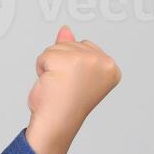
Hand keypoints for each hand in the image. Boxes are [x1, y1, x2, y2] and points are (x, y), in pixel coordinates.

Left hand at [23, 25, 119, 153]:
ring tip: (58, 86)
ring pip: (57, 47)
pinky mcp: (69, 61)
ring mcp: (88, 60)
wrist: (56, 124)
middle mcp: (104, 62)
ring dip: (50, 67)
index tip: (77, 85)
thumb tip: (65, 29)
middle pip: (71, 44)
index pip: (84, 46)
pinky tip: (50, 84)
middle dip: (61, 64)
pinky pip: (45, 55)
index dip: (72, 66)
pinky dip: (41, 69)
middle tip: (65, 87)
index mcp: (111, 67)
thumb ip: (73, 49)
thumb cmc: (64, 105)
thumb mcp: (72, 74)